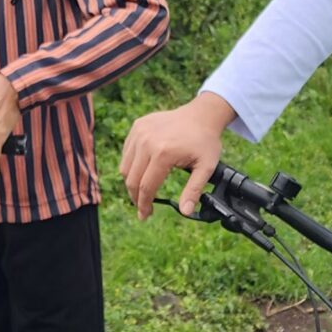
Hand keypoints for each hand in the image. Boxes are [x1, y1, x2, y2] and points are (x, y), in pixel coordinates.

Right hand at [119, 93, 236, 219]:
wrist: (202, 115)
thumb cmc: (205, 142)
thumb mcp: (206, 168)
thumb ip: (194, 190)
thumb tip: (186, 211)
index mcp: (163, 153)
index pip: (146, 187)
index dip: (144, 205)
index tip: (145, 216)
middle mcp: (147, 142)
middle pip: (132, 179)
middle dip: (135, 198)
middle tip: (143, 208)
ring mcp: (140, 132)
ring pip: (125, 167)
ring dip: (131, 182)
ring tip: (142, 191)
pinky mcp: (137, 126)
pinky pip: (127, 152)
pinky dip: (131, 165)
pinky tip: (142, 172)